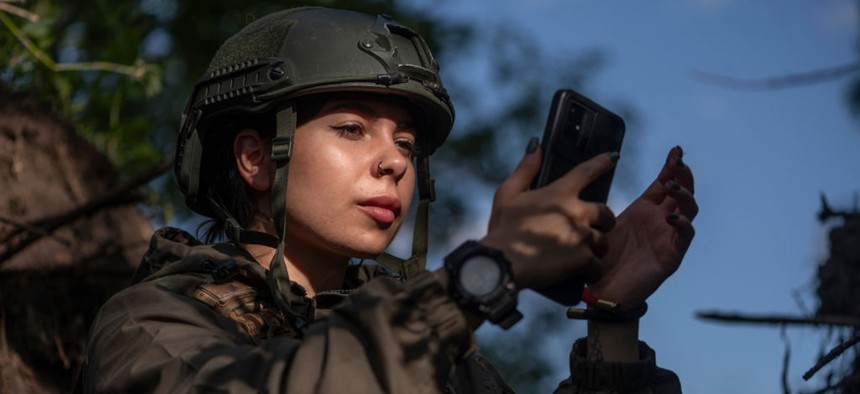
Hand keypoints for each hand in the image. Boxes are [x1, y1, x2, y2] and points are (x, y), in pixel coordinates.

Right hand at [481, 142, 616, 290]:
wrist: (502, 263)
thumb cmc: (502, 229)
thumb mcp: (507, 194)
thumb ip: (525, 170)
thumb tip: (536, 146)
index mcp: (559, 193)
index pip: (587, 171)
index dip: (602, 162)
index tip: (613, 158)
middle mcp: (576, 212)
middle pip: (606, 213)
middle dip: (602, 222)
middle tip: (590, 230)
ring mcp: (581, 236)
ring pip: (603, 242)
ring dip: (595, 248)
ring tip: (581, 256)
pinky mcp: (583, 260)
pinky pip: (598, 267)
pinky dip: (592, 272)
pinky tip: (583, 275)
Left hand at [588, 146, 697, 308]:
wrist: (602, 293)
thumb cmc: (601, 258)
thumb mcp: (600, 224)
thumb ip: (601, 204)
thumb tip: (589, 179)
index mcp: (644, 210)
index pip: (663, 183)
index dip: (670, 167)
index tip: (675, 150)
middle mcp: (659, 221)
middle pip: (680, 192)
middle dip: (682, 174)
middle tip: (678, 161)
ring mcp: (668, 237)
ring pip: (689, 210)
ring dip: (685, 194)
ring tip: (673, 185)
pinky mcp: (671, 256)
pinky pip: (684, 236)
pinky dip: (683, 224)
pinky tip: (673, 216)